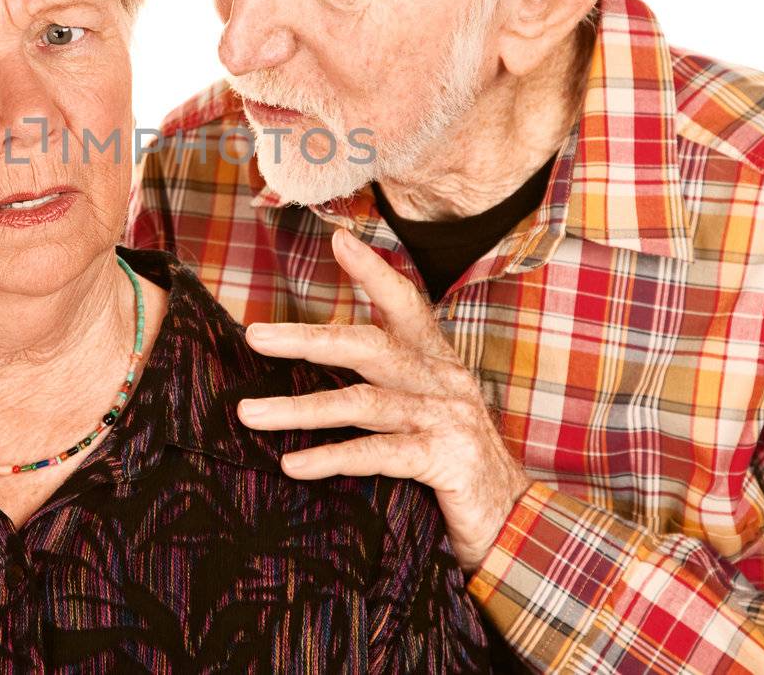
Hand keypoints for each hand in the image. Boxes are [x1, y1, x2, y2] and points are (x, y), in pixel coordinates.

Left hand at [236, 229, 530, 571]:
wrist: (514, 523)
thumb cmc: (453, 465)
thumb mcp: (423, 413)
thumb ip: (384, 386)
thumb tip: (318, 365)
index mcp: (435, 362)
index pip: (404, 303)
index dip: (373, 271)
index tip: (339, 240)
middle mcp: (443, 381)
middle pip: (367, 345)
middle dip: (306, 338)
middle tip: (254, 336)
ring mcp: (447, 419)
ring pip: (362, 402)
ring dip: (299, 409)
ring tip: (249, 413)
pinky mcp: (447, 461)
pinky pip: (378, 453)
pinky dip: (332, 457)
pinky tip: (293, 465)